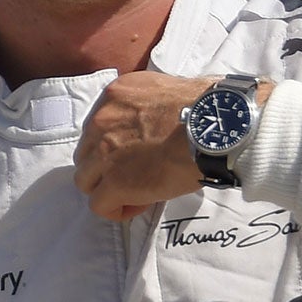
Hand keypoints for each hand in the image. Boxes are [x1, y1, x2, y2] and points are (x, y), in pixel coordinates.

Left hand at [73, 72, 214, 219]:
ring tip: (135, 193)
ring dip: (107, 188)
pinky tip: (136, 205)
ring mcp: (105, 151)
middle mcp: (102, 120)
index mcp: (116, 95)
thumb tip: (151, 126)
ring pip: (85, 180)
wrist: (216, 127)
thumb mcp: (165, 92)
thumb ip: (146, 107)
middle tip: (134, 176)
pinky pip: (99, 204)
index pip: (97, 127)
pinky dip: (115, 209)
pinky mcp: (115, 181)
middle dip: (105, 167)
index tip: (136, 154)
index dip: (113, 146)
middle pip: (86, 153)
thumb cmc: (205, 111)